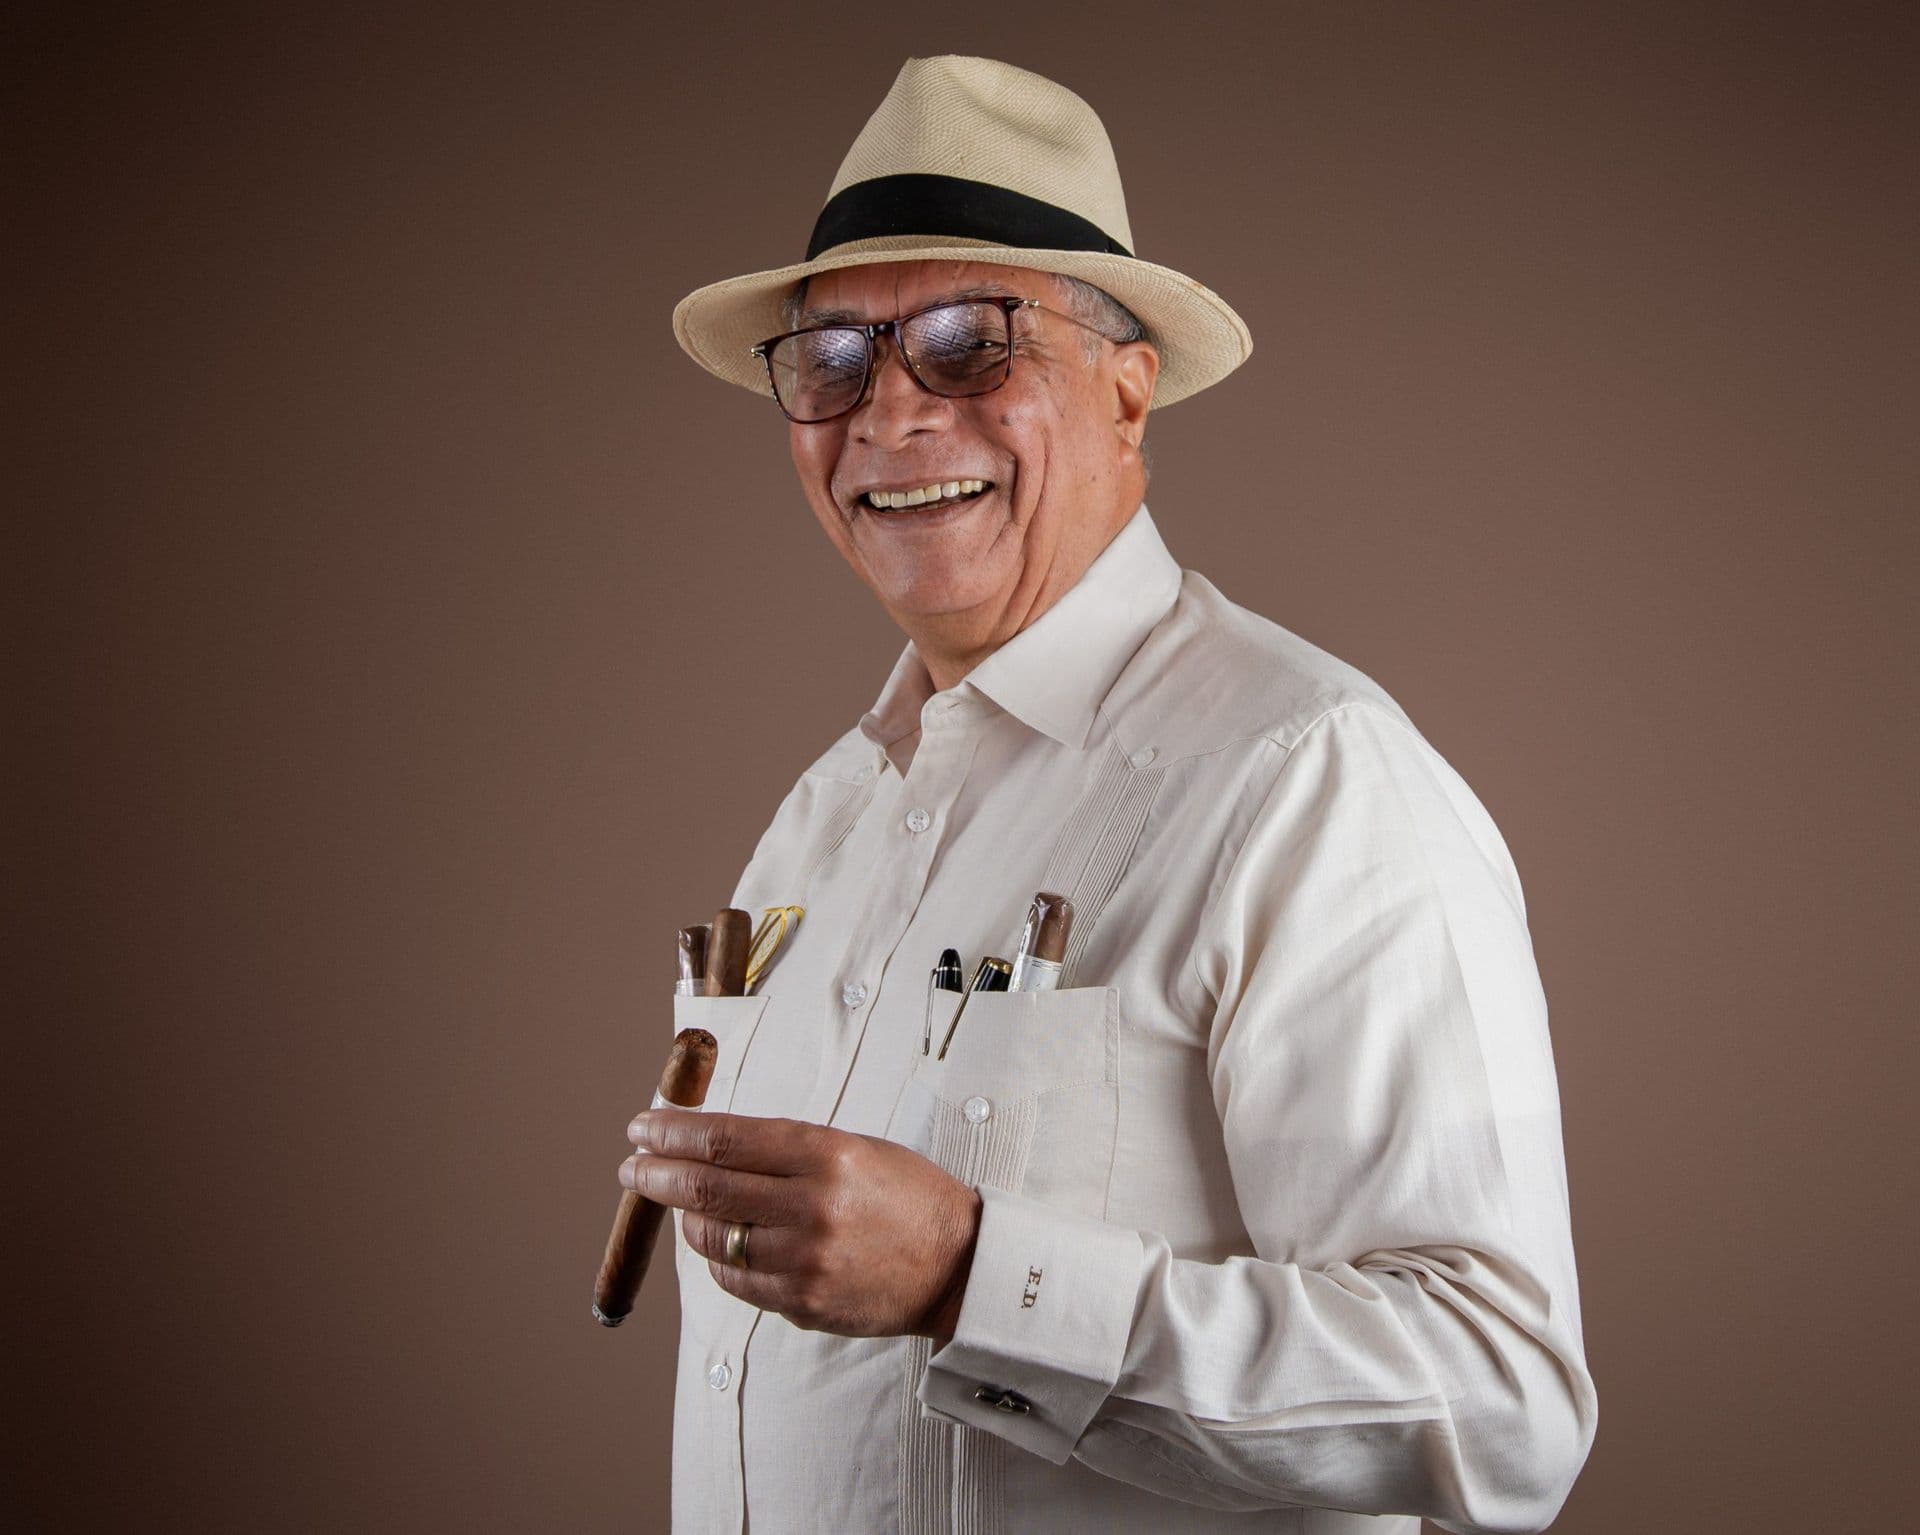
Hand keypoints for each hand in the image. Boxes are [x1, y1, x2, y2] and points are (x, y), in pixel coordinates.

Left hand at [621, 1109, 981, 1340]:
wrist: (959, 1264)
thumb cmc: (903, 1195)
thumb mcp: (853, 1148)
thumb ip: (783, 1148)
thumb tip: (704, 1143)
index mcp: (827, 1154)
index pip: (724, 1139)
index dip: (673, 1133)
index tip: (643, 1128)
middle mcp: (813, 1206)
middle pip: (705, 1187)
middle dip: (657, 1174)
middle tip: (633, 1166)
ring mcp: (806, 1261)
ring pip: (712, 1238)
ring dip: (686, 1219)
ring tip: (682, 1205)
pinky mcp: (803, 1303)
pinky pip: (735, 1279)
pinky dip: (717, 1257)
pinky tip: (720, 1242)